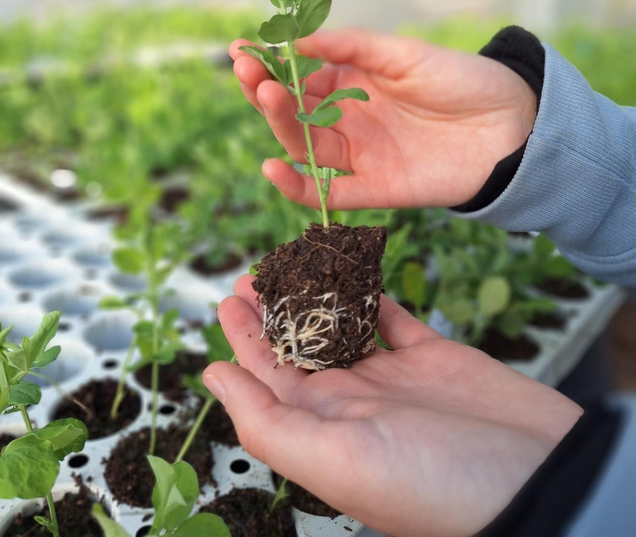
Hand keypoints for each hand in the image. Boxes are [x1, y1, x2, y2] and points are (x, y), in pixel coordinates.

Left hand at [204, 276, 580, 536]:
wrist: (539, 480)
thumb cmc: (435, 486)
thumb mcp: (335, 460)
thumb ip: (268, 419)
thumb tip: (211, 374)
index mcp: (323, 428)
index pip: (267, 375)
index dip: (244, 337)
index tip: (227, 296)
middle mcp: (354, 402)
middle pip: (300, 346)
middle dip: (274, 310)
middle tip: (254, 270)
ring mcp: (395, 377)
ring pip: (342, 326)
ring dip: (316, 296)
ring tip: (294, 262)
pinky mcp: (433, 356)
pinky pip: (393, 316)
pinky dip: (372, 292)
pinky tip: (354, 269)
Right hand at [229, 28, 536, 209]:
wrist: (512, 126)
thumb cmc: (461, 80)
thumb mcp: (404, 53)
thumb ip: (351, 47)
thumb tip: (296, 40)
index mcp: (354, 84)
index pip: (300, 76)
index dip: (270, 65)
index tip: (242, 49)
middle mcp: (349, 120)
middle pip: (295, 111)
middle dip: (266, 90)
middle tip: (248, 71)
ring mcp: (359, 155)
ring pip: (304, 145)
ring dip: (279, 123)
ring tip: (265, 95)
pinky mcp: (373, 189)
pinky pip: (326, 193)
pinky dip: (296, 186)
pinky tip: (273, 166)